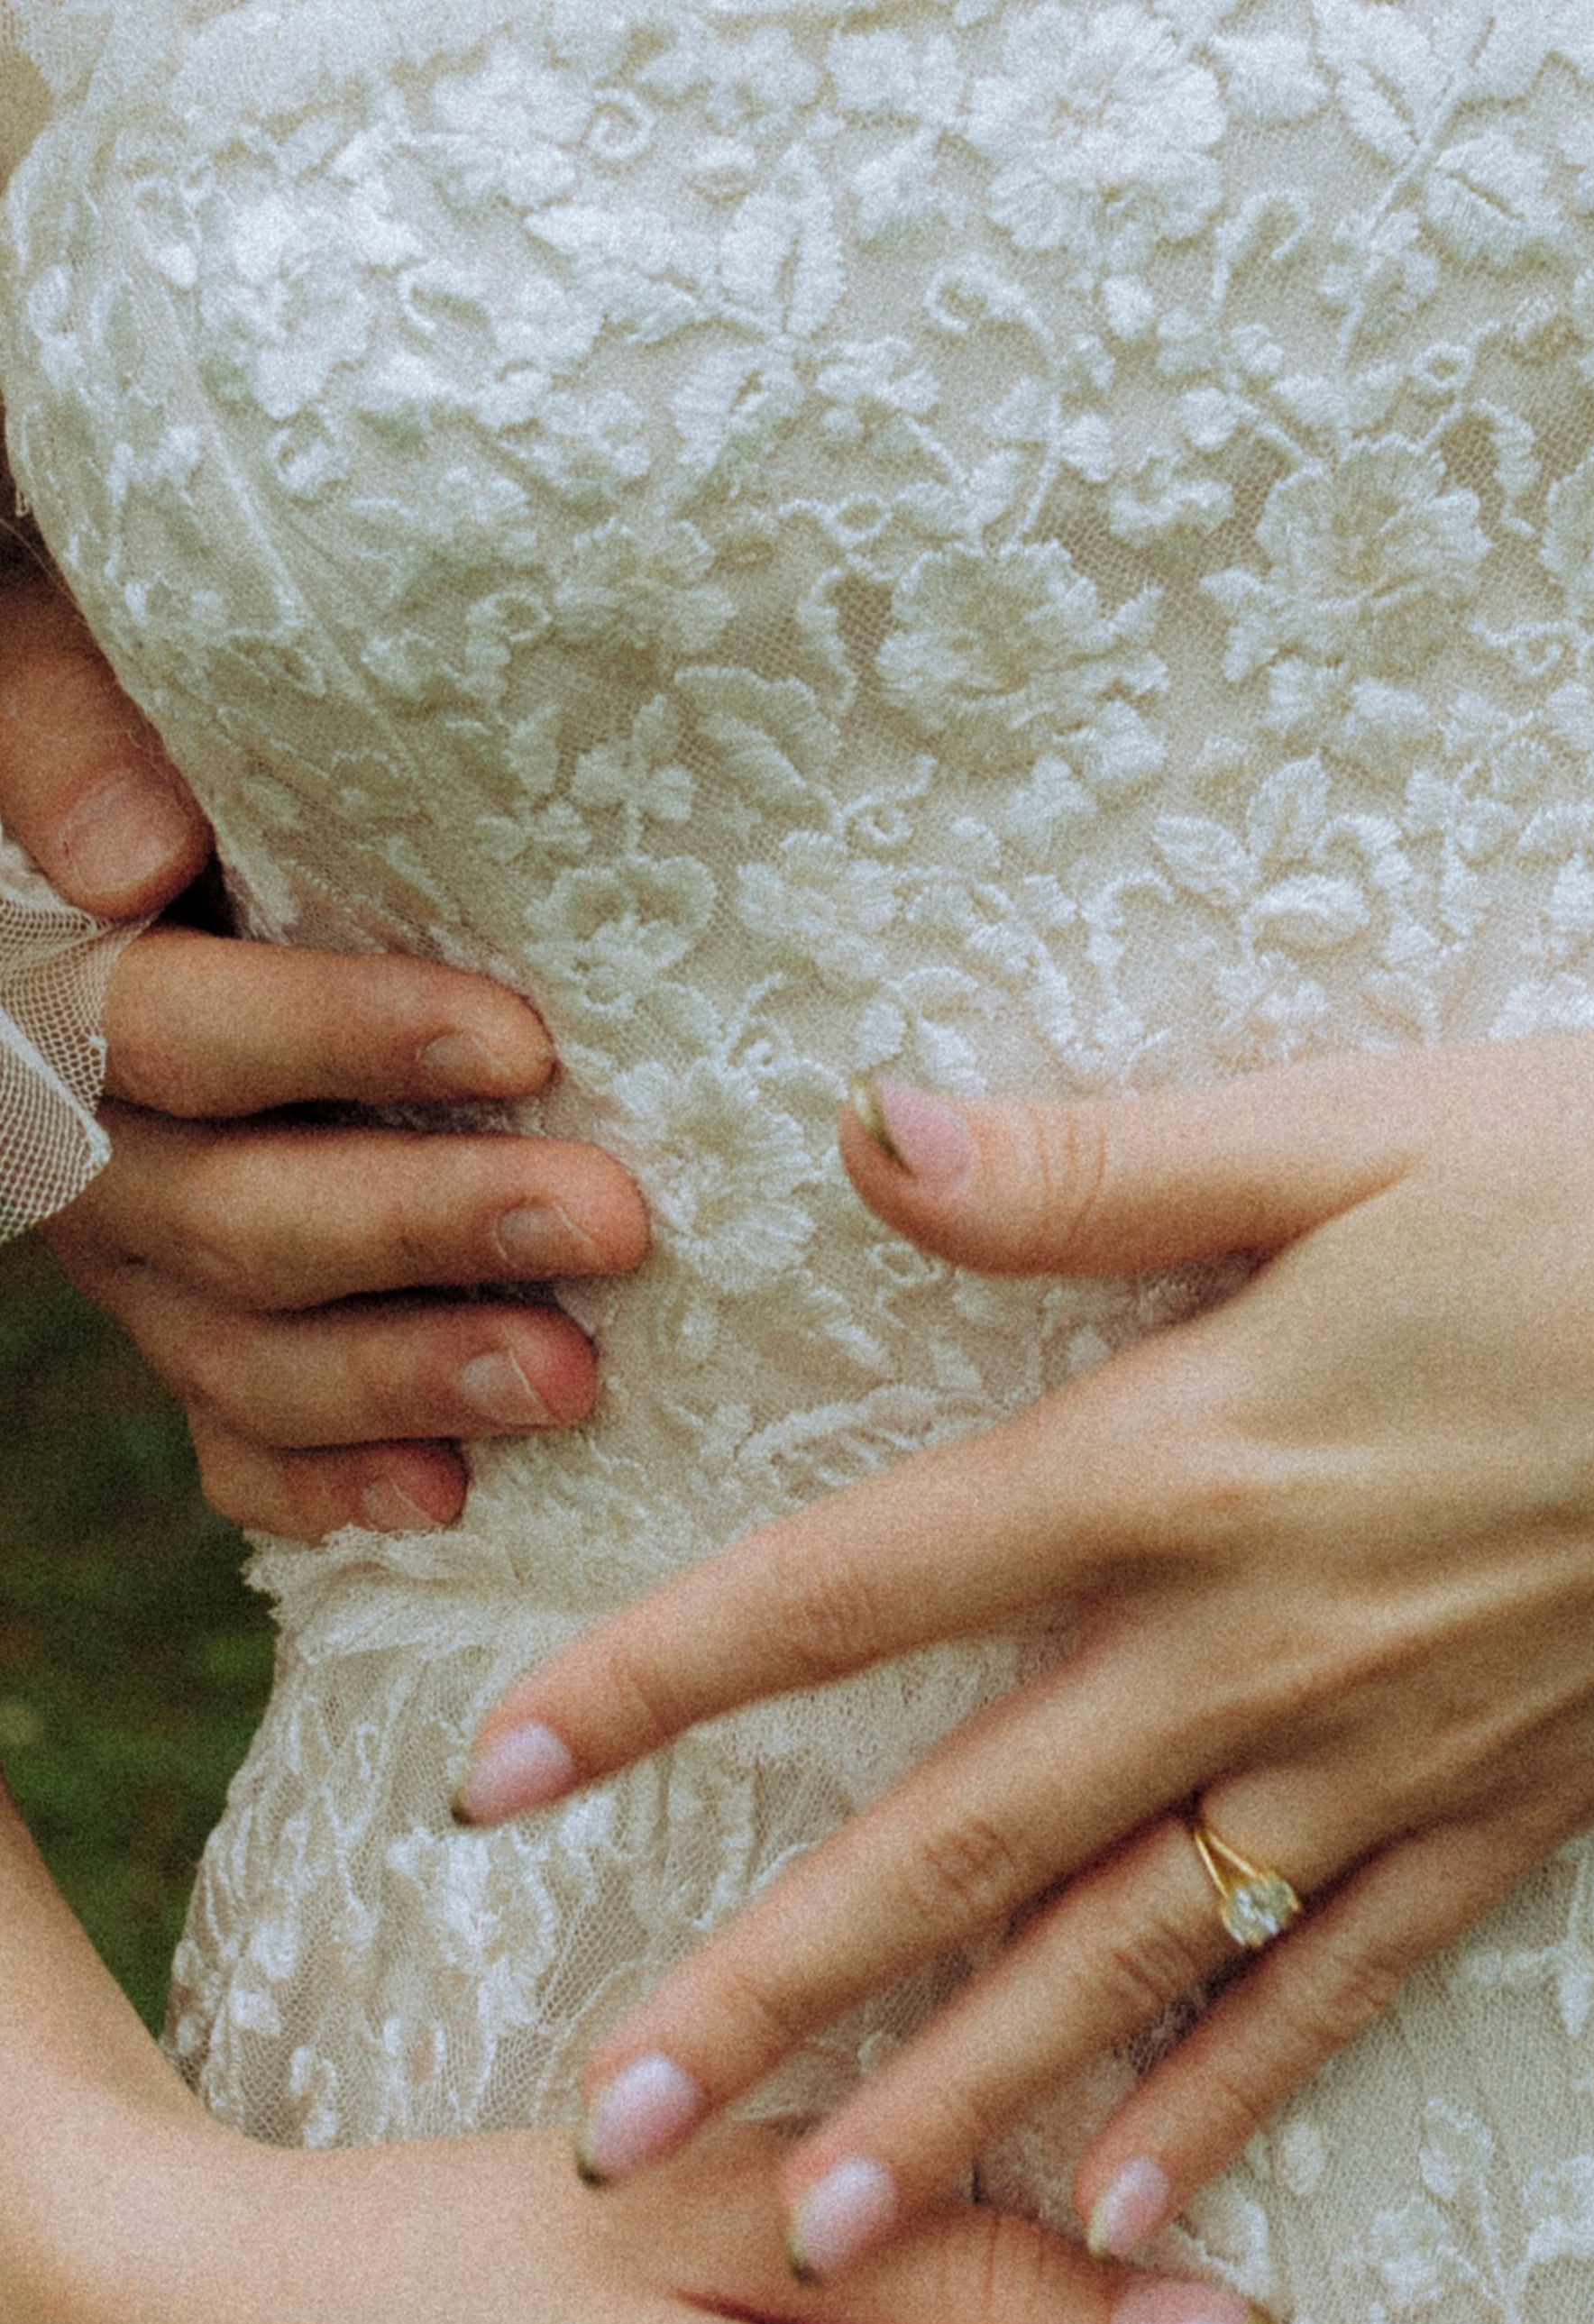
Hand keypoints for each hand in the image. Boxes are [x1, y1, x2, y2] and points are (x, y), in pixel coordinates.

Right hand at [0, 566, 647, 1536]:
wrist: (162, 838)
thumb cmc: (147, 706)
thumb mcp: (52, 630)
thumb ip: (62, 715)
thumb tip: (130, 861)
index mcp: (55, 987)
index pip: (168, 1027)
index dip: (339, 1038)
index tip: (525, 1042)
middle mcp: (91, 1145)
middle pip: (234, 1215)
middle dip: (429, 1227)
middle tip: (615, 1221)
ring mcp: (143, 1259)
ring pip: (246, 1354)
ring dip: (409, 1377)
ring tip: (573, 1382)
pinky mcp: (202, 1332)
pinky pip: (239, 1443)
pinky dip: (333, 1483)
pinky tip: (450, 1500)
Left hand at [457, 1017, 1593, 2269]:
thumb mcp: (1363, 1121)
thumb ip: (1102, 1165)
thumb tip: (868, 1132)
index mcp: (1184, 1458)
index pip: (854, 1590)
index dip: (654, 1684)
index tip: (489, 1789)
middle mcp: (1259, 1644)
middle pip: (959, 1844)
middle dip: (766, 1992)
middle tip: (605, 2136)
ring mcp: (1392, 1753)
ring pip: (1130, 1964)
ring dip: (961, 2103)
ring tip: (812, 2236)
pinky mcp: (1521, 1802)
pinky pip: (1343, 1988)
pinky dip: (1232, 2104)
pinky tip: (1135, 2219)